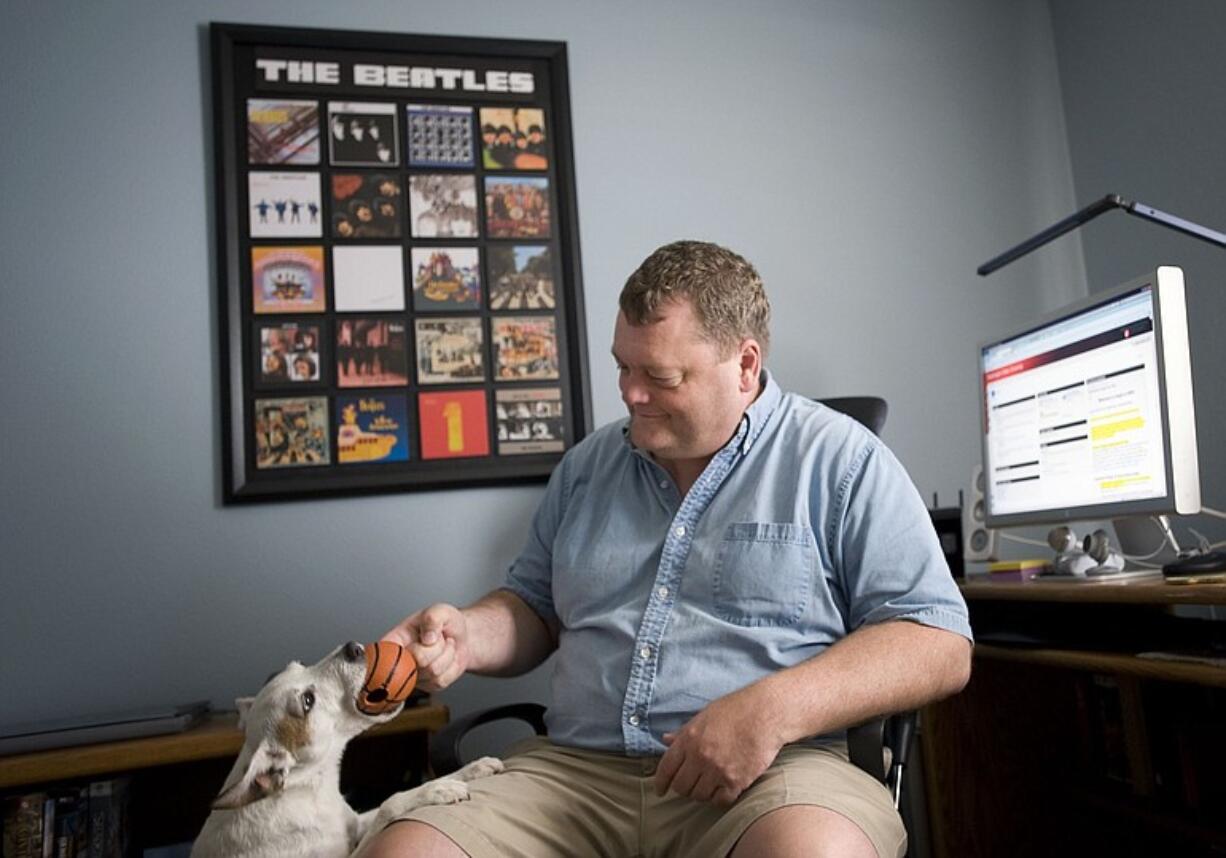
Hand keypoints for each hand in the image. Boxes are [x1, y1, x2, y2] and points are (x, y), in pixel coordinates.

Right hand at [382, 603, 469, 690]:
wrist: (464, 637)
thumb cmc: (446, 623)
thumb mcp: (440, 611)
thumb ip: (432, 618)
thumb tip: (428, 638)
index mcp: (396, 639)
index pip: (383, 652)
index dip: (387, 657)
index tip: (404, 652)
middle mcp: (402, 659)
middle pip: (417, 660)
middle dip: (436, 647)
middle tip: (439, 637)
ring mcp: (414, 675)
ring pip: (432, 671)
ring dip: (447, 655)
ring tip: (445, 645)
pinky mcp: (428, 685)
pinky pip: (441, 680)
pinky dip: (452, 667)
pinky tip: (449, 658)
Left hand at [654, 687, 783, 806]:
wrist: (766, 714)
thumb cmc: (735, 710)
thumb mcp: (704, 716)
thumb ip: (684, 732)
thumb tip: (665, 739)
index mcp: (689, 739)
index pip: (666, 769)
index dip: (660, 783)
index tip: (660, 790)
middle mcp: (700, 756)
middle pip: (681, 787)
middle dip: (683, 788)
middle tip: (690, 785)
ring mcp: (718, 770)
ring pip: (699, 796)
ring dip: (702, 792)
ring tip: (709, 784)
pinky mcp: (737, 781)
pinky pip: (720, 801)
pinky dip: (719, 798)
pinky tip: (723, 789)